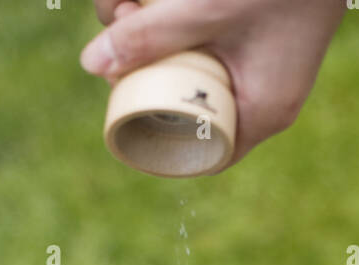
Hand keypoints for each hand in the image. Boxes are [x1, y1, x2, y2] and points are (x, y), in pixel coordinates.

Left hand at [81, 0, 346, 164]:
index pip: (203, 155)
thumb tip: (91, 65)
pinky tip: (154, 0)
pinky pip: (211, 46)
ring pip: (195, 69)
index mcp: (263, 111)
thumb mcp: (205, 8)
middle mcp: (266, 97)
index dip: (154, 136)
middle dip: (144, 68)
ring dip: (155, 37)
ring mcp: (267, 67)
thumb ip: (151, 34)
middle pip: (190, 106)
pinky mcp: (263, 38)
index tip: (118, 96)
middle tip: (118, 19)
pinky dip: (180, 26)